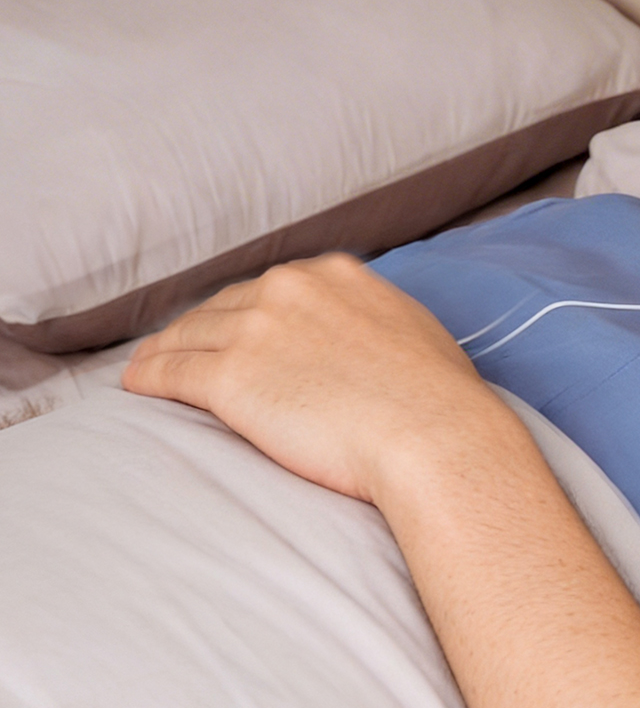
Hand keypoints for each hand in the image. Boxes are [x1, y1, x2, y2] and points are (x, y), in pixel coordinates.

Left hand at [123, 253, 506, 504]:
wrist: (432, 433)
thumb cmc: (437, 397)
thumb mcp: (409, 329)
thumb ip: (371, 319)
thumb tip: (362, 336)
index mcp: (333, 274)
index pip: (267, 289)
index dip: (243, 312)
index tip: (232, 329)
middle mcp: (288, 289)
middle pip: (221, 308)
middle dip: (199, 330)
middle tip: (181, 350)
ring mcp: (255, 330)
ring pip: (187, 337)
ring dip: (163, 352)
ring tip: (149, 368)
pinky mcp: (229, 377)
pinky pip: (169, 372)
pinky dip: (146, 378)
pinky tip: (135, 386)